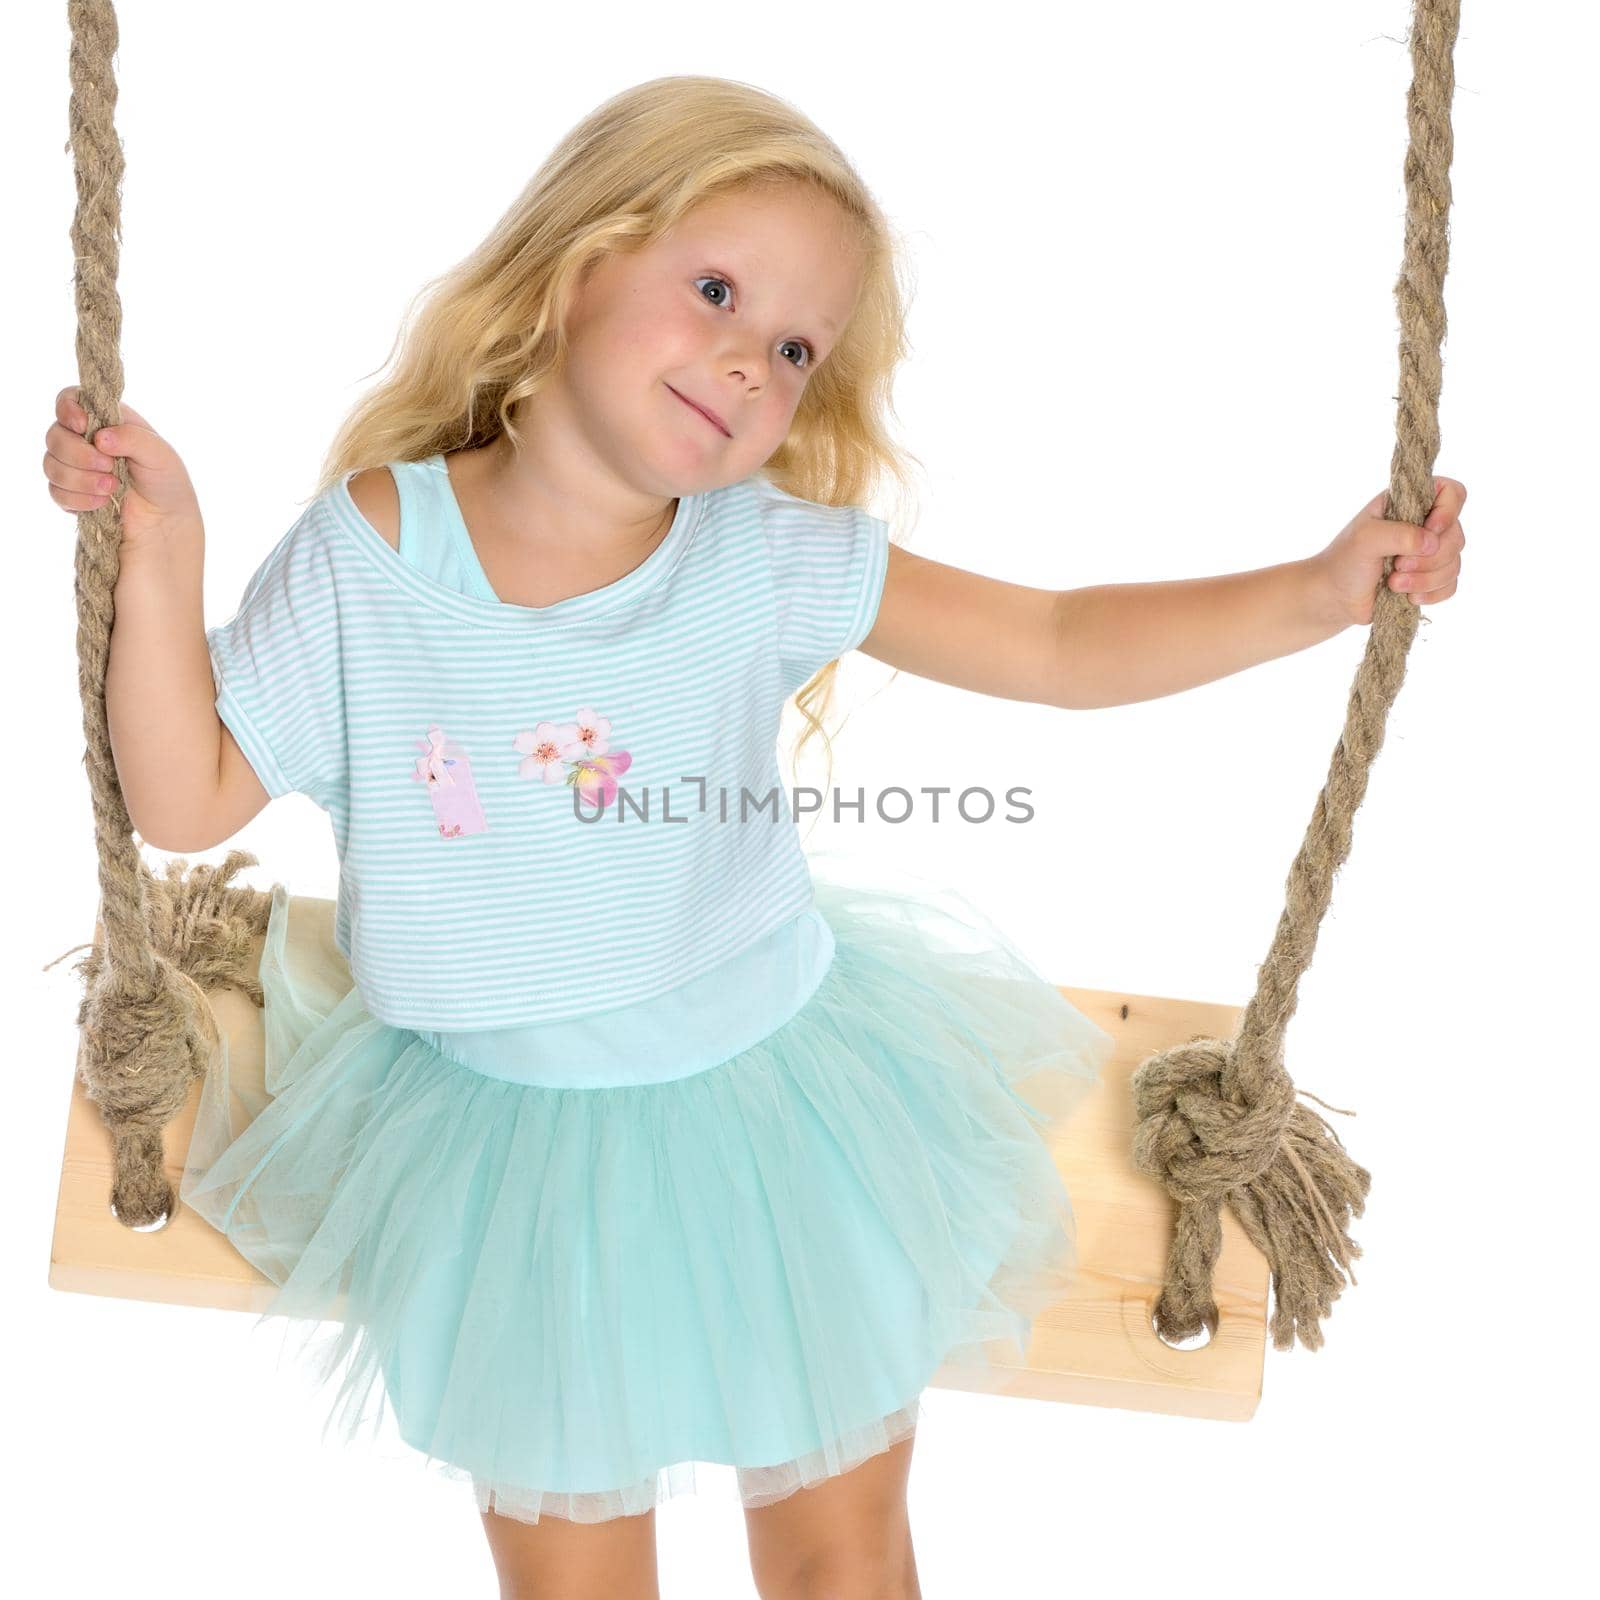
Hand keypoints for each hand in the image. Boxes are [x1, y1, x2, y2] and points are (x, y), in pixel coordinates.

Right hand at [43, 386, 202, 556]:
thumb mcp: (160, 453)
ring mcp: (76, 468)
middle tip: (109, 466)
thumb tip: (99, 437)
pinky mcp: (72, 495)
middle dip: (79, 454)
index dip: (68, 409)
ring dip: (80, 479)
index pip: (70, 400)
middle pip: (54, 435)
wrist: (167, 523)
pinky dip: (78, 498)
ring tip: (112, 488)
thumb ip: (133, 437)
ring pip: (51, 465)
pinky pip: (56, 492)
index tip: (83, 426)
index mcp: (106, 421)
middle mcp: (85, 441)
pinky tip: (103, 504)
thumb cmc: (167, 482)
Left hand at [1308, 477, 1466, 628]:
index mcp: (1409, 504)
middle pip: (1456, 535)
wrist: (1335, 598)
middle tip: (1397, 566)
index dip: (1449, 511)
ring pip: (1454, 563)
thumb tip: (1431, 542)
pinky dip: (1432, 593)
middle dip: (1428, 558)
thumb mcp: (1365, 538)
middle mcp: (1424, 526)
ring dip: (1425, 579)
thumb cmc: (1345, 562)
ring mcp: (1429, 554)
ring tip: (1394, 584)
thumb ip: (1399, 533)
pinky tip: (1408, 597)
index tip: (1430, 529)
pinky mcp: (1430, 580)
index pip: (1451, 492)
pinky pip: (1450, 586)